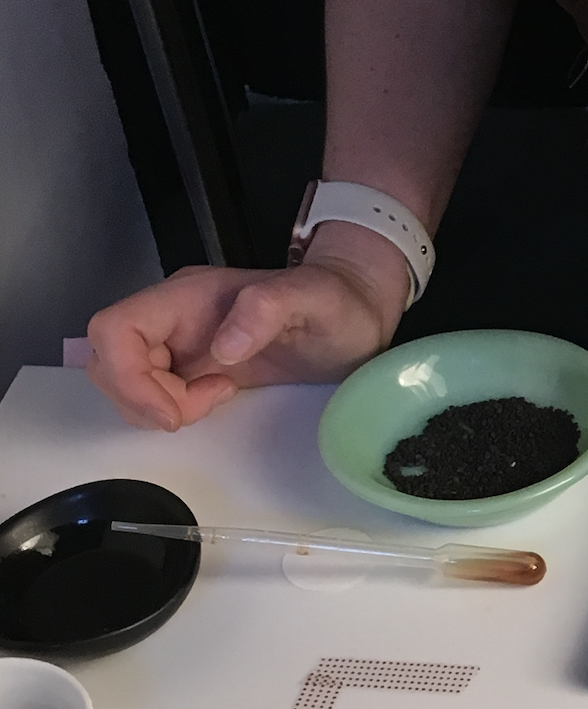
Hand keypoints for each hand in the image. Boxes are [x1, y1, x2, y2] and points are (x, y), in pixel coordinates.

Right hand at [87, 226, 406, 429]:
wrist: (357, 313)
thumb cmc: (338, 302)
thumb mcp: (313, 300)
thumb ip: (266, 310)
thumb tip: (222, 347)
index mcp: (186, 296)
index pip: (114, 329)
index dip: (127, 377)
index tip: (175, 411)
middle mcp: (173, 317)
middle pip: (109, 360)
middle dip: (143, 398)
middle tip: (203, 406)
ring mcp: (181, 342)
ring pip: (125, 380)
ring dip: (157, 405)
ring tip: (217, 398)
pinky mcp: (195, 366)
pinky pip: (154, 392)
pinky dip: (173, 407)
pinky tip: (220, 398)